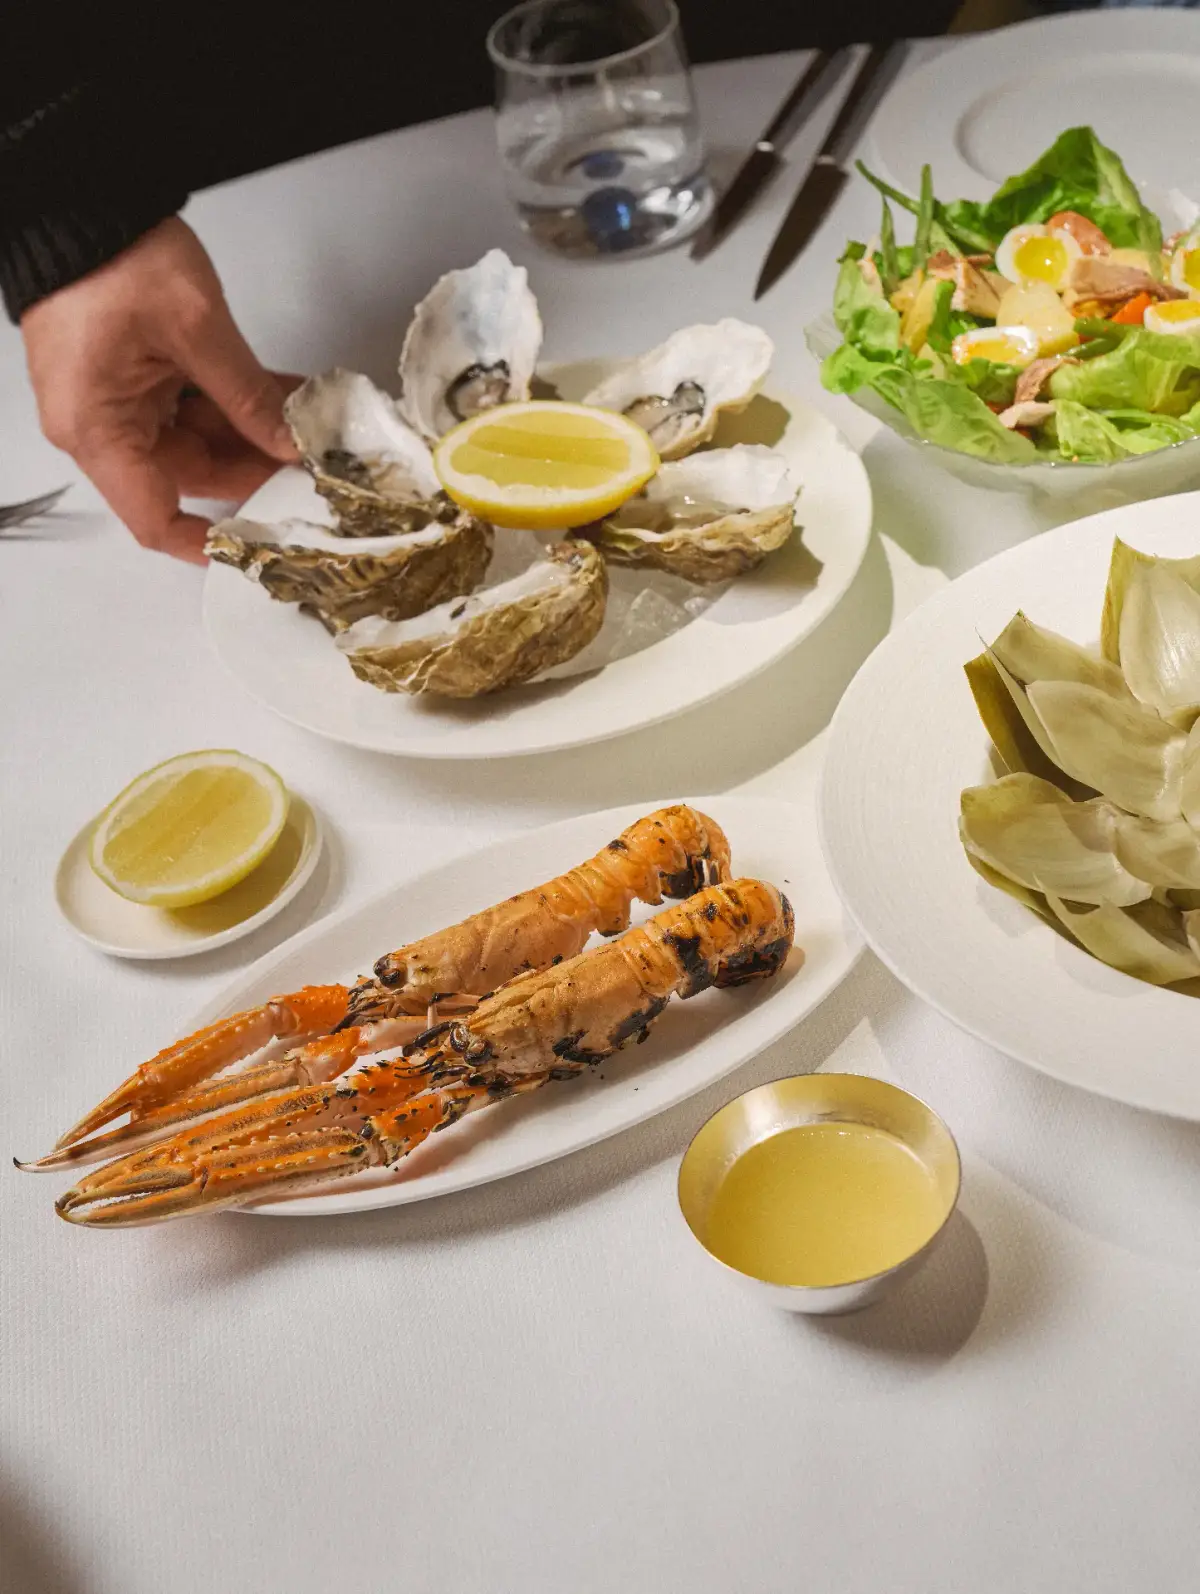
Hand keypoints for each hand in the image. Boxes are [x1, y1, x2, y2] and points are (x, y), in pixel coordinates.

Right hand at [21, 217, 299, 562]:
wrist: (78, 194)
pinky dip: (237, 401)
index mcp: (98, 430)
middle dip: (257, 469)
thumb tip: (292, 444)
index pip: (154, 518)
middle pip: (190, 474)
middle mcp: (101, 424)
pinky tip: (288, 398)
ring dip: (255, 431)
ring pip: (200, 438)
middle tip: (314, 465)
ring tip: (310, 425)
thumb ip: (249, 397)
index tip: (264, 546)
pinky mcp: (135, 373)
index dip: (210, 542)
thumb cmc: (111, 255)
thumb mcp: (196, 330)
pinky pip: (192, 403)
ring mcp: (118, 398)